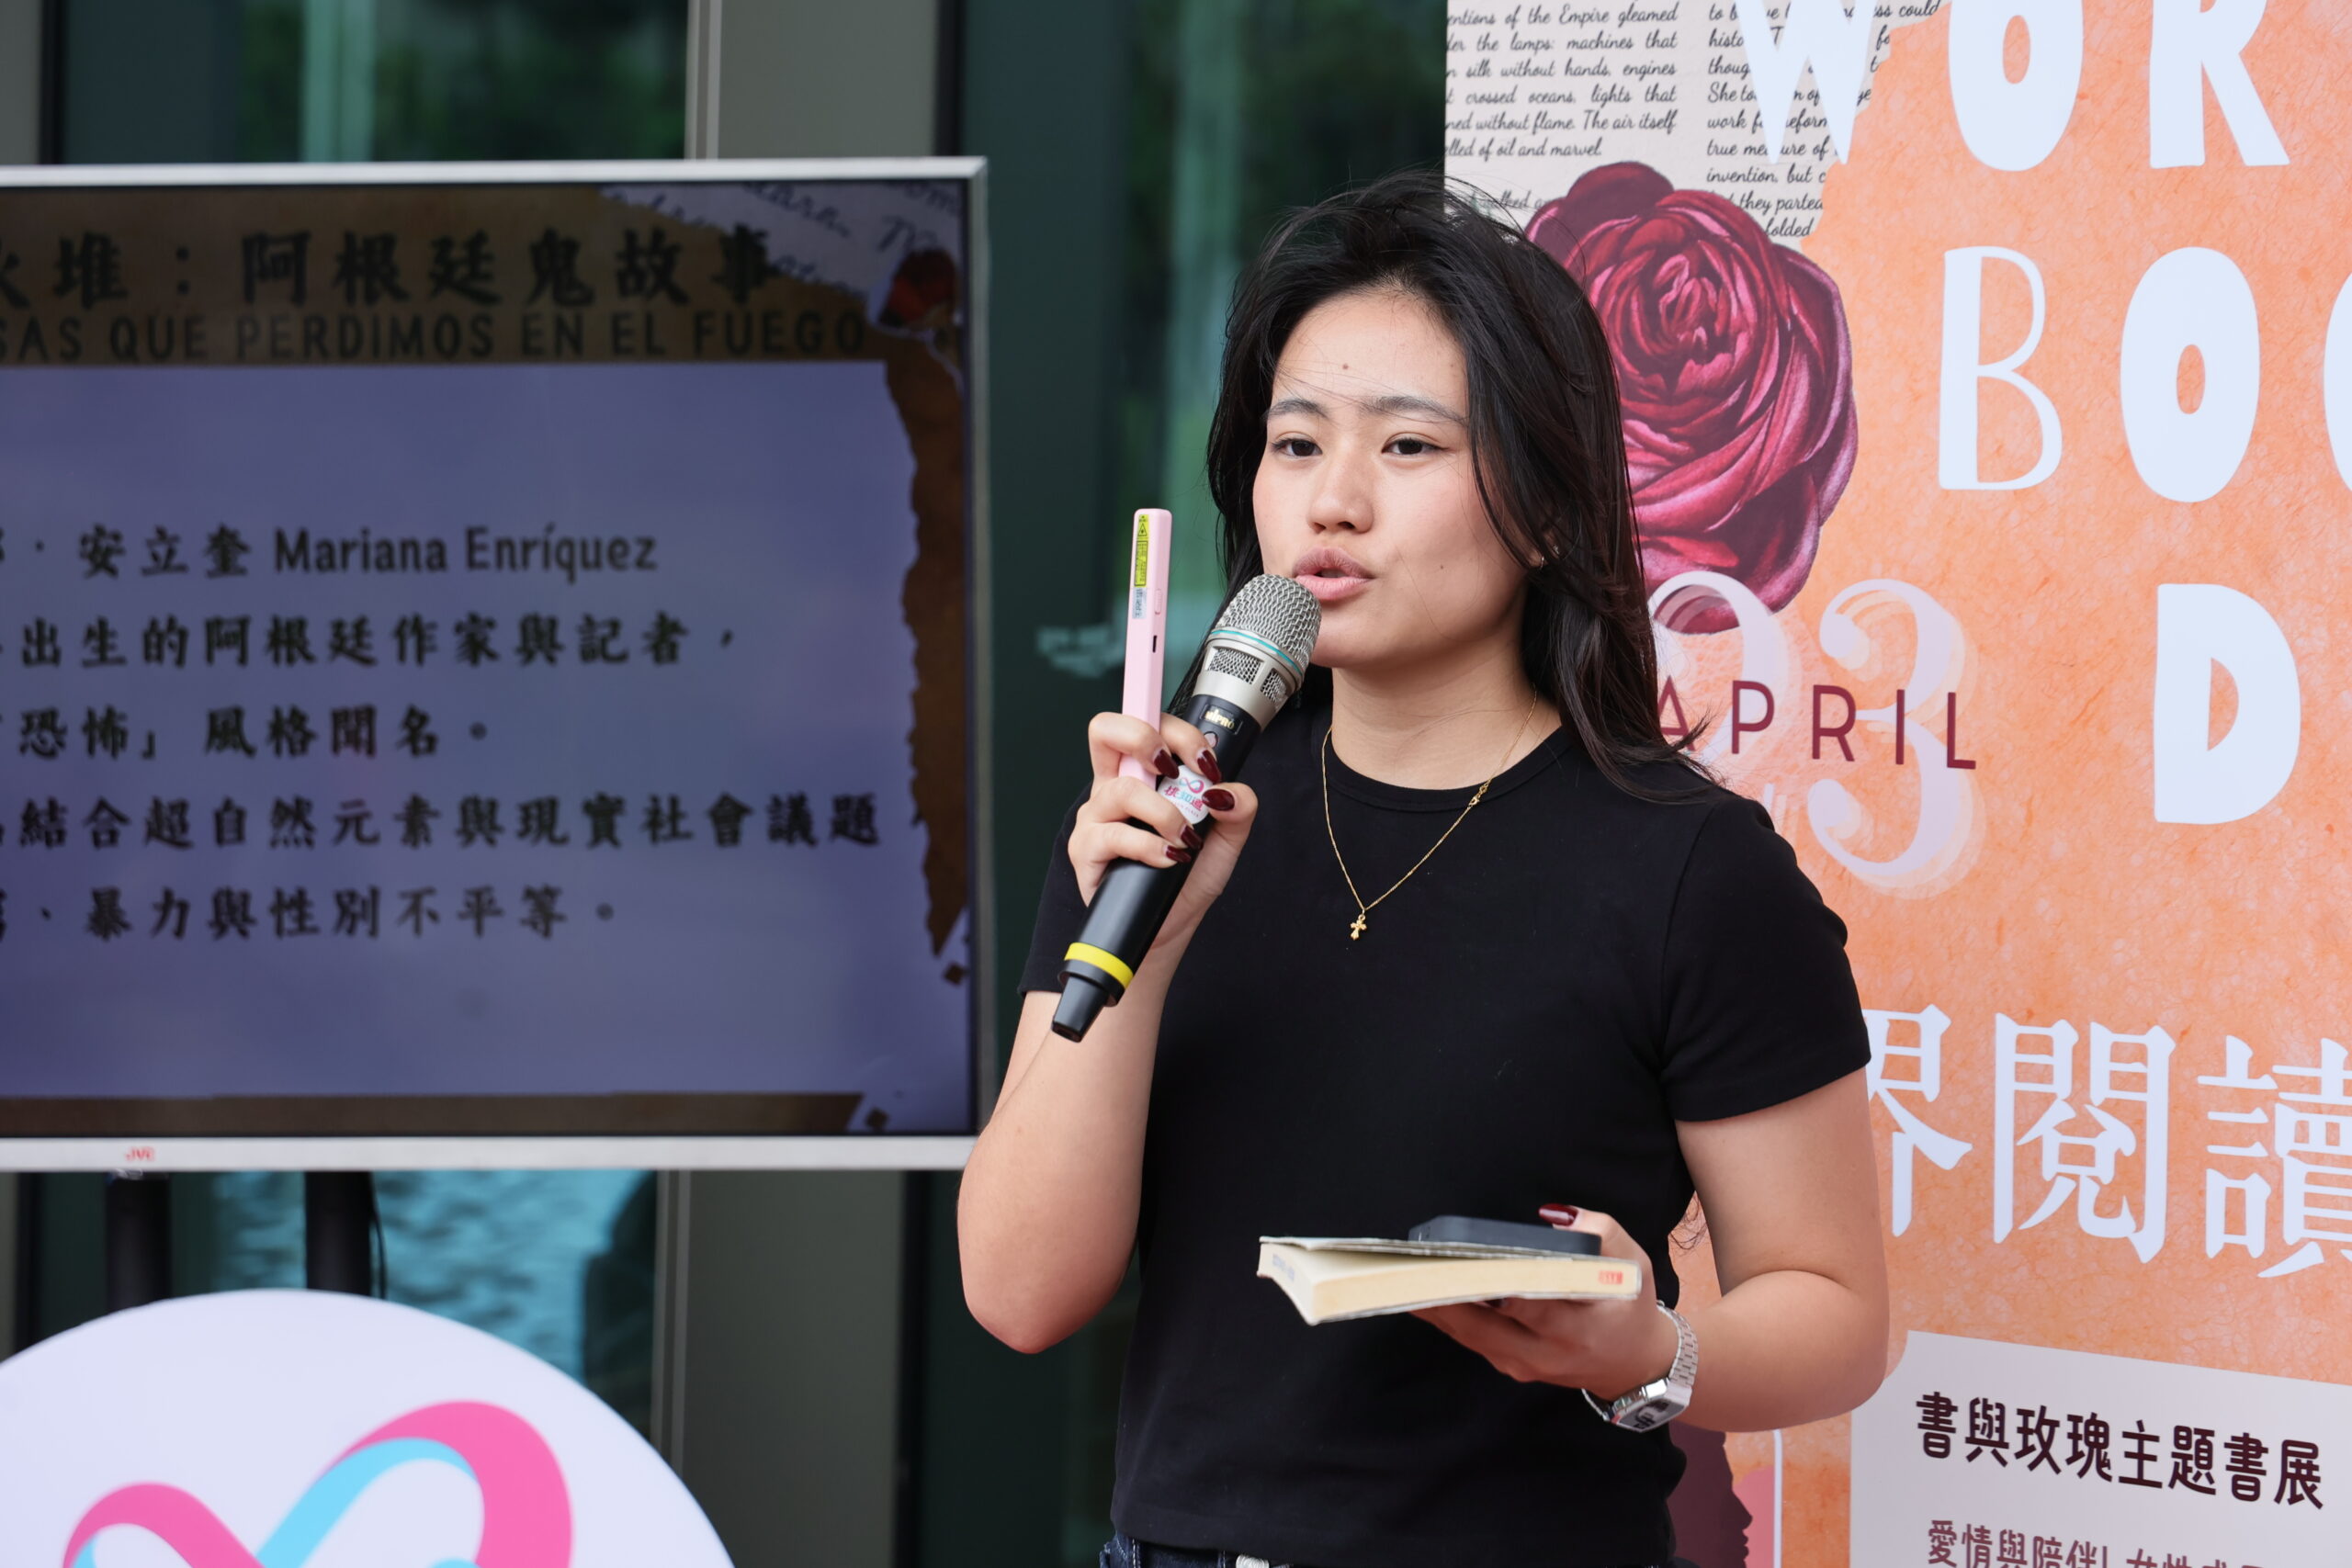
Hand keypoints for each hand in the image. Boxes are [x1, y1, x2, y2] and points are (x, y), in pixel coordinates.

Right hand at [1071, 711, 1257, 949]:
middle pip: (1106, 729)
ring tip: (1185, 840)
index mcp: (1142, 775)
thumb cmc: (1187, 878)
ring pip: (1123, 790)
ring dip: (1165, 813)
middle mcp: (1113, 787)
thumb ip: (1238, 808)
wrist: (1168, 928)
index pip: (1144, 723)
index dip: (1175, 728)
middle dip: (1145, 739)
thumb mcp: (1225, 840)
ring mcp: (1095, 817)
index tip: (1207, 761)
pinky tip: (1169, 859)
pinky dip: (1150, 846)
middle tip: (1176, 773)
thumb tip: (1225, 790)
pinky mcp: (1086, 850)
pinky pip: (1114, 835)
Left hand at [1409, 1207, 1677, 1398]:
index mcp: (1579, 1328)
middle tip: (1410, 1267)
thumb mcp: (1633, 1264)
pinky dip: (1446, 1315)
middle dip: (1444, 1295)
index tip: (1463, 1265)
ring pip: (1469, 1335)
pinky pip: (1471, 1339)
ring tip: (1403, 1274)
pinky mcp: (1511, 1367)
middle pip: (1483, 1326)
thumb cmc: (1630, 1306)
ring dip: (1435, 1305)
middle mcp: (1545, 1353)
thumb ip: (1600, 1233)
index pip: (1530, 1308)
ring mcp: (1524, 1366)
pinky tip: (1422, 1290)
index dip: (1495, 1288)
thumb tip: (1553, 1217)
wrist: (1634, 1365)